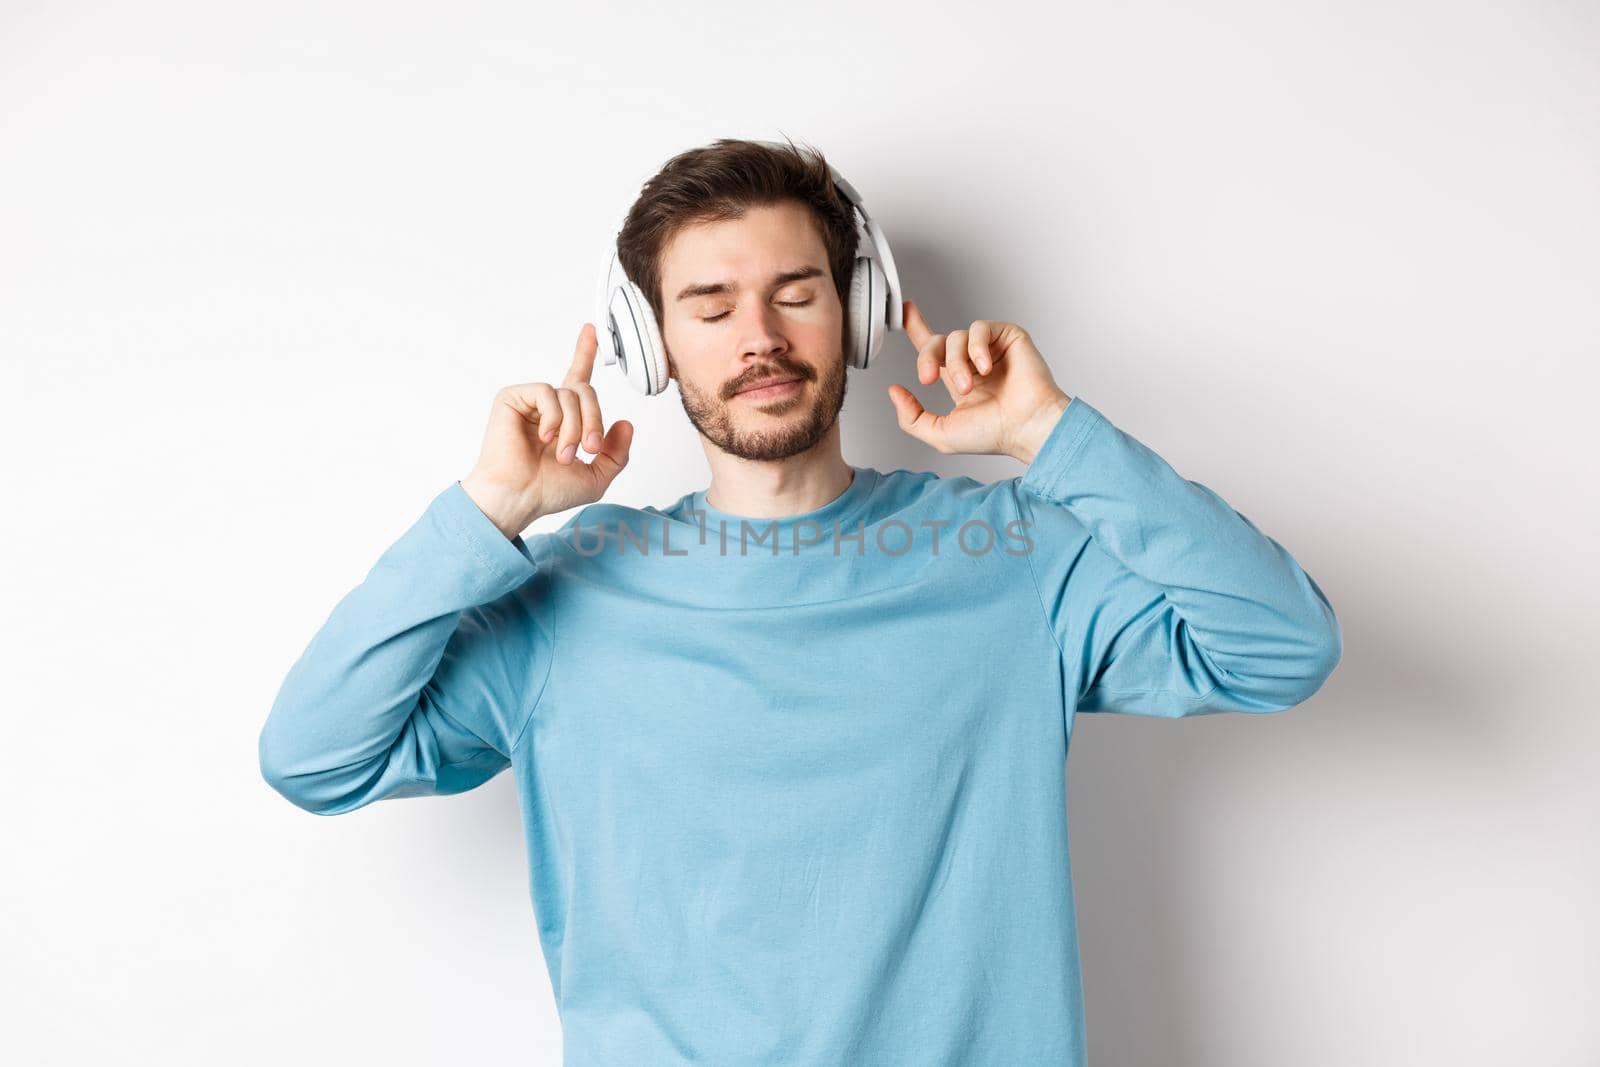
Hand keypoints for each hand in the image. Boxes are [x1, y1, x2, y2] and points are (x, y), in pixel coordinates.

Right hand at [460, 322, 633, 538]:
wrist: (518, 498)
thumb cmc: (548, 492)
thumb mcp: (596, 477)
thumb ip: (617, 453)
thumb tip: (626, 423)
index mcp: (566, 419)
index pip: (578, 379)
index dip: (585, 353)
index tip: (591, 330)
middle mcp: (548, 406)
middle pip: (586, 391)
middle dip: (594, 420)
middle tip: (589, 449)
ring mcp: (530, 401)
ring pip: (570, 394)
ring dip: (574, 427)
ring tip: (564, 453)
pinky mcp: (512, 398)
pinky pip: (547, 392)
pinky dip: (553, 417)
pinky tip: (544, 437)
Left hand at [887, 299, 1071, 462]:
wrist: (1026, 428)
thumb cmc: (995, 435)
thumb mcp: (940, 434)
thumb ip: (911, 417)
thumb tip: (894, 391)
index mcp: (958, 380)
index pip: (933, 349)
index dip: (916, 327)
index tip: (904, 311)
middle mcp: (972, 363)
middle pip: (937, 341)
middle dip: (926, 358)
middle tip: (927, 379)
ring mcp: (990, 349)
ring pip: (955, 337)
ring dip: (955, 363)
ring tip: (968, 386)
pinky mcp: (1008, 337)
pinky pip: (980, 328)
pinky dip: (976, 348)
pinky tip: (985, 368)